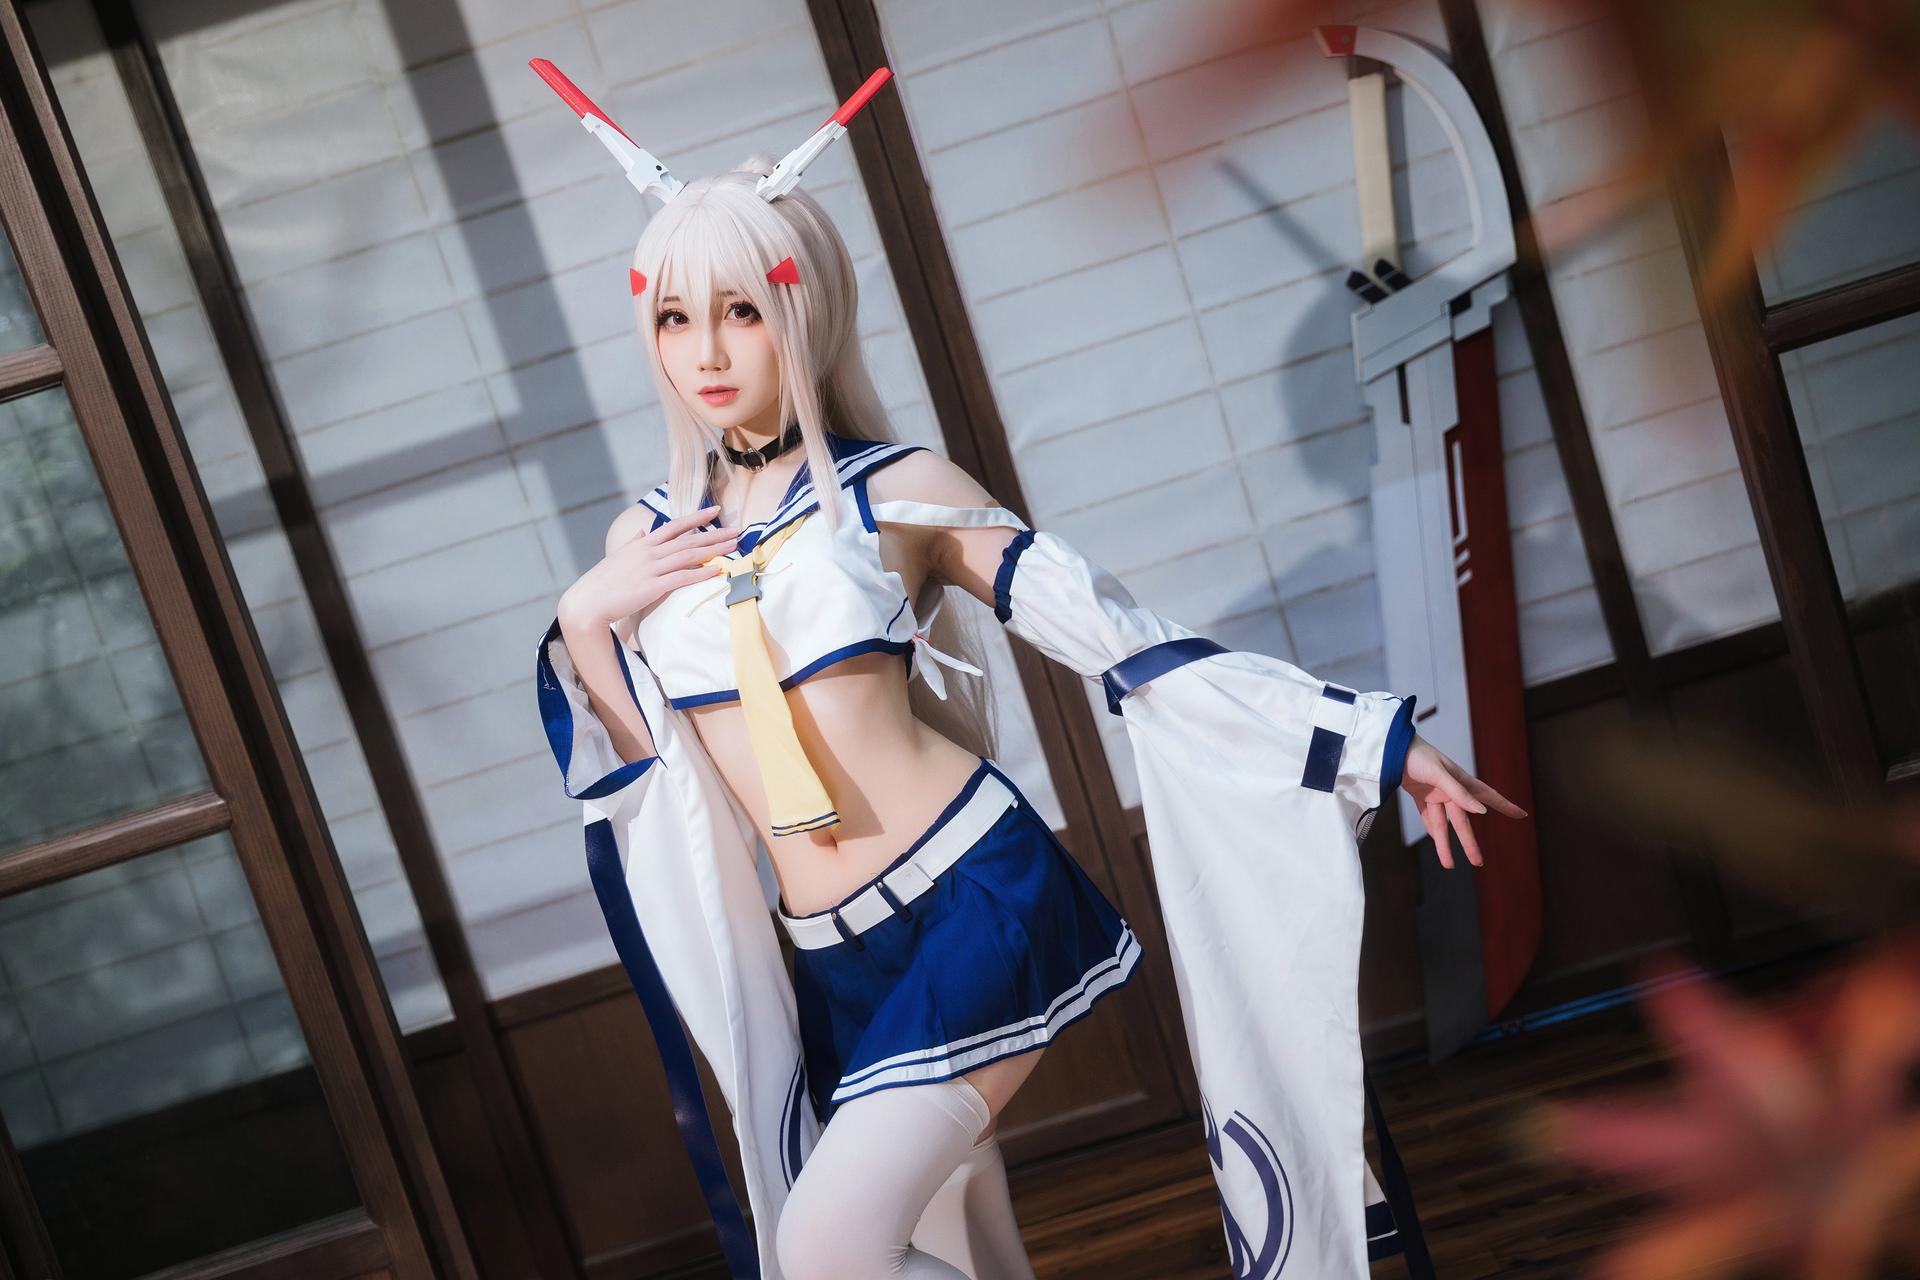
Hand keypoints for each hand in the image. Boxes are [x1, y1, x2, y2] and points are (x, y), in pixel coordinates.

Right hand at [559, 503, 739, 628]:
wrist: (587, 602)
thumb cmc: (602, 582)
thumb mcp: (618, 557)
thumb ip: (633, 544)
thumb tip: (641, 532)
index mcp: (642, 545)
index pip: (674, 526)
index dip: (696, 518)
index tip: (715, 511)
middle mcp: (648, 553)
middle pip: (687, 539)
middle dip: (714, 534)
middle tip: (736, 531)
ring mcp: (650, 569)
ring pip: (688, 555)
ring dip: (713, 550)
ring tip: (733, 547)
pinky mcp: (651, 587)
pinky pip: (681, 577)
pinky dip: (700, 573)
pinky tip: (716, 570)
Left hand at [1400, 733, 1527, 868]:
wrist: (1392, 747)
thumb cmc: (1417, 755)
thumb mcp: (1438, 773)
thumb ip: (1458, 792)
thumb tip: (1481, 811)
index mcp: (1460, 781)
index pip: (1488, 796)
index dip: (1505, 806)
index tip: (1522, 815)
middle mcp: (1450, 790)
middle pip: (1462, 821)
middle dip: (1470, 842)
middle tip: (1478, 863)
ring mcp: (1435, 793)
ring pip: (1443, 824)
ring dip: (1445, 844)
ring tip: (1449, 865)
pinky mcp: (1420, 794)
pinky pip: (1428, 816)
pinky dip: (1431, 828)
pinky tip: (1436, 840)